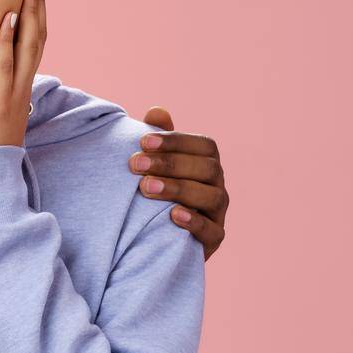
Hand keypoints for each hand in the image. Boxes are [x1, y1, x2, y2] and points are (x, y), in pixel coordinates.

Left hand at [0, 0, 45, 150]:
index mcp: (14, 88)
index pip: (28, 41)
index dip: (34, 11)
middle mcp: (20, 88)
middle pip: (36, 35)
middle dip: (40, 1)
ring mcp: (13, 97)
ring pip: (28, 46)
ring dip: (32, 11)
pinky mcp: (0, 108)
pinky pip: (6, 69)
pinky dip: (9, 41)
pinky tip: (9, 17)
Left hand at [128, 107, 228, 259]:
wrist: (152, 238)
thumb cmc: (153, 193)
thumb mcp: (153, 166)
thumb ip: (156, 141)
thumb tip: (156, 111)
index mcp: (207, 164)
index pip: (204, 145)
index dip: (176, 141)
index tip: (143, 141)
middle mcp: (217, 186)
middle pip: (208, 168)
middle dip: (170, 164)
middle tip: (135, 164)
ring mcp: (218, 214)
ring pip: (212, 197)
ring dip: (178, 189)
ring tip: (145, 187)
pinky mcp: (213, 240)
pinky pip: (211, 231)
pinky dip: (193, 222)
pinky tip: (172, 216)